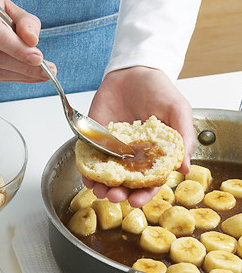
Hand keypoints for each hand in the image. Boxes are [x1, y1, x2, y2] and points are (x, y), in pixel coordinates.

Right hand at [0, 0, 55, 81]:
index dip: (17, 49)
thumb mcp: (11, 9)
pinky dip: (14, 79)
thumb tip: (32, 40)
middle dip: (25, 68)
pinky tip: (28, 76)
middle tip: (46, 71)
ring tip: (42, 75)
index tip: (38, 58)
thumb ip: (26, 22)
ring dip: (22, 76)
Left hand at [83, 66, 195, 206]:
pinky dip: (87, 169)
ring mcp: (113, 148)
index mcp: (154, 154)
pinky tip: (87, 177)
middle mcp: (133, 156)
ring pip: (106, 175)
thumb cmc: (159, 89)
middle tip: (116, 196)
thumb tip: (185, 168)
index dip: (145, 194)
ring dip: (102, 186)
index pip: (150, 181)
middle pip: (126, 183)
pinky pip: (90, 158)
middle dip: (120, 193)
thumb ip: (184, 137)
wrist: (133, 70)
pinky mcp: (96, 138)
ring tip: (99, 190)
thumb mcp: (178, 110)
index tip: (137, 201)